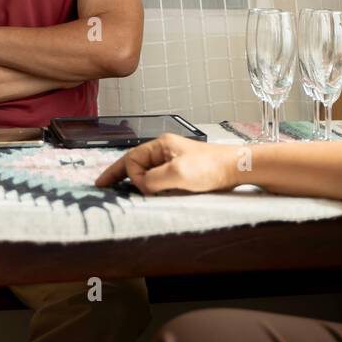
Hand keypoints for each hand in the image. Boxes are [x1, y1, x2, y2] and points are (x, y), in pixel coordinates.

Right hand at [94, 133, 237, 194]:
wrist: (237, 169)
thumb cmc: (211, 167)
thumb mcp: (177, 174)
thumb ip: (153, 180)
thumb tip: (142, 187)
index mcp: (161, 145)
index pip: (132, 159)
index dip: (131, 176)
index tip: (139, 190)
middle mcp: (166, 151)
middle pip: (136, 165)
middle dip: (123, 177)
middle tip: (104, 187)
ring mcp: (174, 162)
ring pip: (148, 174)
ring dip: (141, 185)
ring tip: (134, 195)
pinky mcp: (184, 173)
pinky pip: (161, 181)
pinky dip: (154, 189)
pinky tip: (154, 196)